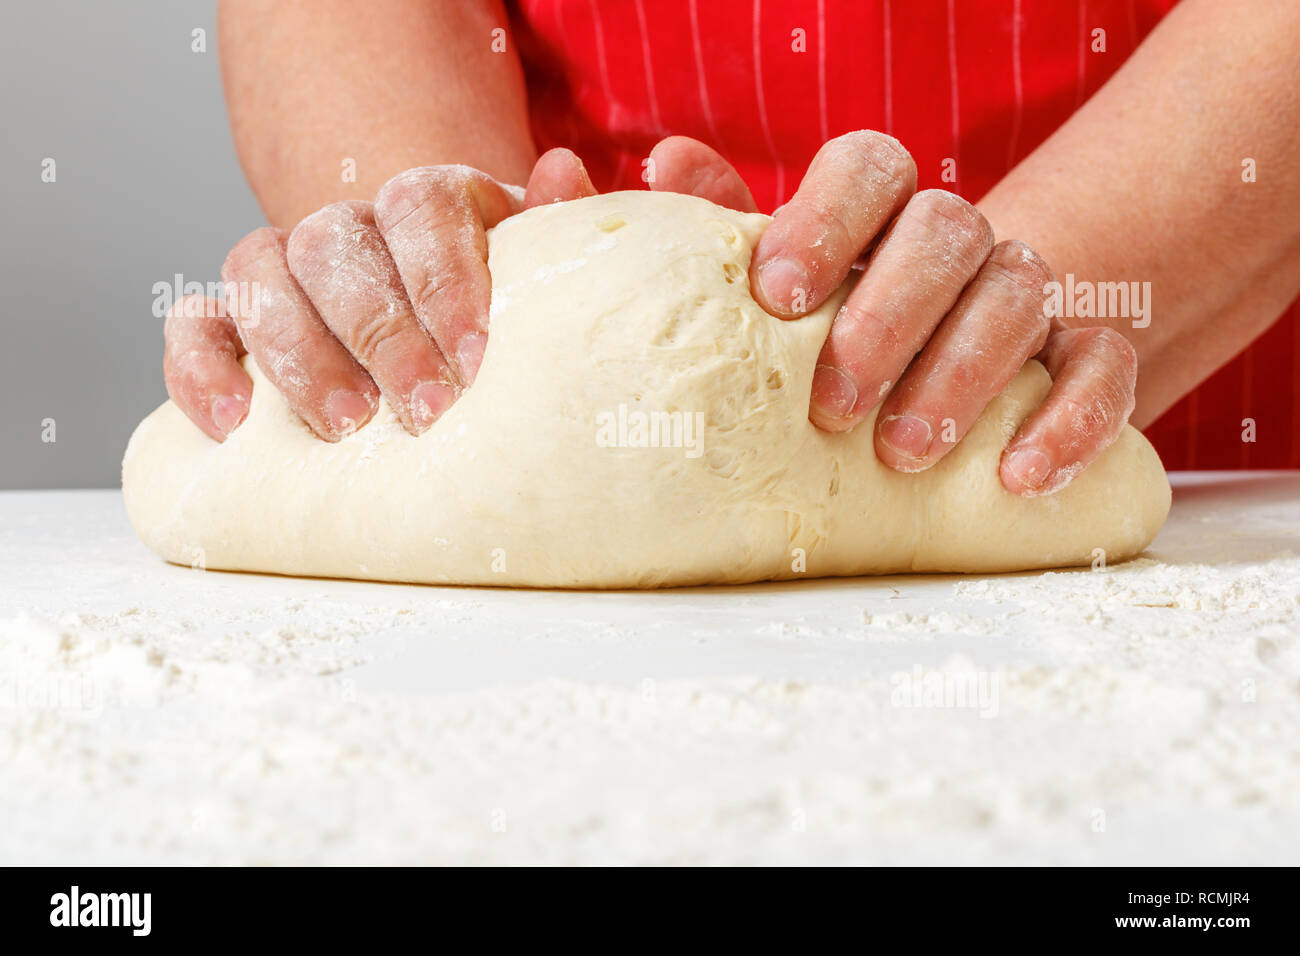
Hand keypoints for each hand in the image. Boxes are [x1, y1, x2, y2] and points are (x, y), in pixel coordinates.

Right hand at [163, 151, 597, 441]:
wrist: (444, 344)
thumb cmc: (501, 317)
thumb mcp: (540, 274)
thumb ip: (557, 225)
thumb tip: (560, 170)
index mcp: (430, 203)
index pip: (421, 204)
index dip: (444, 279)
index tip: (474, 361)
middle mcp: (350, 224)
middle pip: (333, 243)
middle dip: (378, 332)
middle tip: (422, 408)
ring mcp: (283, 268)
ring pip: (257, 273)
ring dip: (298, 353)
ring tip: (346, 426)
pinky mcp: (231, 319)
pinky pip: (194, 325)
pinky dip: (201, 369)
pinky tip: (235, 426)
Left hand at [645, 132, 1137, 496]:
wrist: (936, 386)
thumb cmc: (828, 340)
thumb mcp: (772, 293)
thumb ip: (714, 235)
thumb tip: (639, 163)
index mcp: (879, 213)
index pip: (870, 167)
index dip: (827, 219)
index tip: (778, 297)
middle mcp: (956, 243)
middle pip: (947, 229)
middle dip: (887, 317)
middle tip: (832, 408)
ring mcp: (1025, 296)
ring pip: (1021, 294)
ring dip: (963, 375)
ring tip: (903, 455)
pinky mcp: (1083, 358)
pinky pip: (1103, 367)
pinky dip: (1068, 420)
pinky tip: (1019, 479)